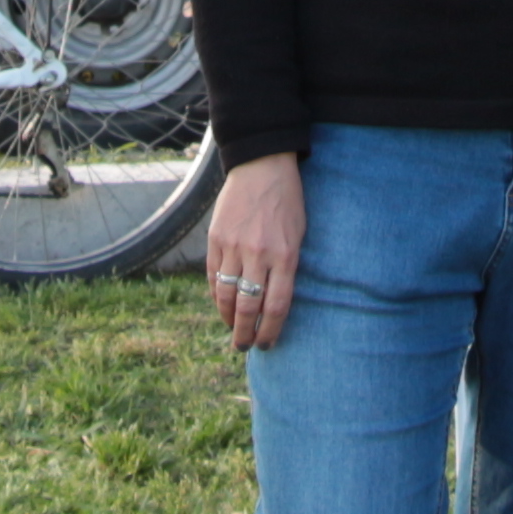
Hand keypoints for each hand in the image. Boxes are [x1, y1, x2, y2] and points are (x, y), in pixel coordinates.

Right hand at [206, 154, 304, 350]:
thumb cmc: (288, 201)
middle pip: (249, 307)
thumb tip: (275, 302)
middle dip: (245, 334)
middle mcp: (258, 254)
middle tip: (244, 347)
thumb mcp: (298, 234)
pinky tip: (221, 304)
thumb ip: (287, 267)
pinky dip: (216, 295)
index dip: (271, 331)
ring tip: (232, 330)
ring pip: (227, 295)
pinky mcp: (216, 238)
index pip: (277, 306)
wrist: (261, 166)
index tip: (267, 344)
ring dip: (228, 319)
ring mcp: (234, 246)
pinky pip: (214, 276)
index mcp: (285, 255)